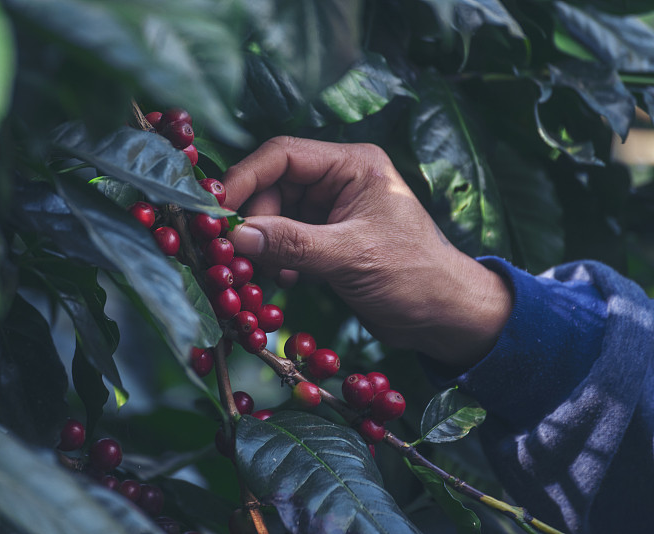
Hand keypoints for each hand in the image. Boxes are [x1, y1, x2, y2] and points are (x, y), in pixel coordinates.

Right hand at [222, 137, 510, 366]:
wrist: (445, 317)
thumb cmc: (413, 276)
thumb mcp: (350, 256)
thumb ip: (292, 243)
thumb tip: (236, 235)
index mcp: (352, 165)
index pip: (283, 156)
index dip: (245, 179)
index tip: (216, 211)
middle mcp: (339, 181)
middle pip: (274, 186)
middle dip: (254, 220)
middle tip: (238, 254)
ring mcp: (333, 211)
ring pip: (276, 215)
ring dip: (264, 243)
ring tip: (267, 272)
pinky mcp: (328, 240)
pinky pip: (286, 240)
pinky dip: (277, 258)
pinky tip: (287, 279)